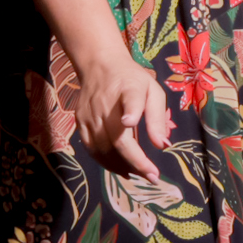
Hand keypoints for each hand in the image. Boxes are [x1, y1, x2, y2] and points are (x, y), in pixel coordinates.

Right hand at [71, 47, 172, 179]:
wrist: (99, 65)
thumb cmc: (131, 80)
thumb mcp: (152, 90)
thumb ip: (157, 117)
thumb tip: (162, 145)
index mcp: (129, 89)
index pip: (130, 100)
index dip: (130, 111)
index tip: (129, 122)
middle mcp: (105, 104)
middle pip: (118, 140)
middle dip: (136, 163)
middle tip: (153, 177)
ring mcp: (89, 115)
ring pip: (103, 149)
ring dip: (122, 166)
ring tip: (139, 174)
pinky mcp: (80, 122)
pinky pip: (92, 149)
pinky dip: (106, 163)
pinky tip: (121, 169)